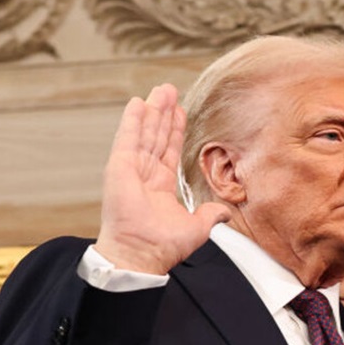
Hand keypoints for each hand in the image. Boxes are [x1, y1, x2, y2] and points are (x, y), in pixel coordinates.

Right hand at [93, 84, 230, 273]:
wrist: (141, 254)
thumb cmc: (162, 247)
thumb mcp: (196, 228)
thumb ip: (209, 215)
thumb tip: (223, 212)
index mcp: (160, 186)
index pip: (169, 150)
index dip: (176, 130)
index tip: (180, 112)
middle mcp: (145, 174)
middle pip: (157, 136)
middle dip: (164, 113)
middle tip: (169, 90)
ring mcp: (131, 169)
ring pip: (145, 132)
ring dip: (153, 110)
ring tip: (161, 90)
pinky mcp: (120, 167)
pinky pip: (128, 138)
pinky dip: (133, 120)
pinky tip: (138, 102)